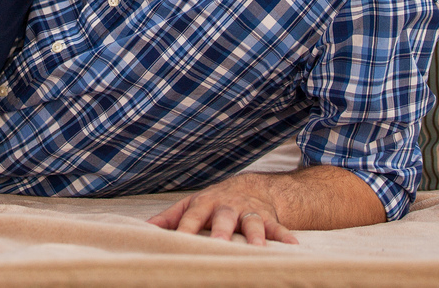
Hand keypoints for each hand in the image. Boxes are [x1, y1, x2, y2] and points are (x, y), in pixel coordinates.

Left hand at [148, 174, 298, 245]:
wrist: (249, 188)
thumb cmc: (212, 204)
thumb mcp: (190, 206)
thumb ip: (169, 219)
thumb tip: (143, 230)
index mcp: (204, 204)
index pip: (191, 218)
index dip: (184, 230)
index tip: (177, 245)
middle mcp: (227, 207)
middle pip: (223, 219)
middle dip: (221, 232)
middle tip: (218, 246)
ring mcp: (248, 212)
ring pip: (252, 224)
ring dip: (255, 236)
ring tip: (257, 250)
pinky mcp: (268, 218)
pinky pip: (279, 227)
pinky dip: (286, 237)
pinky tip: (294, 248)